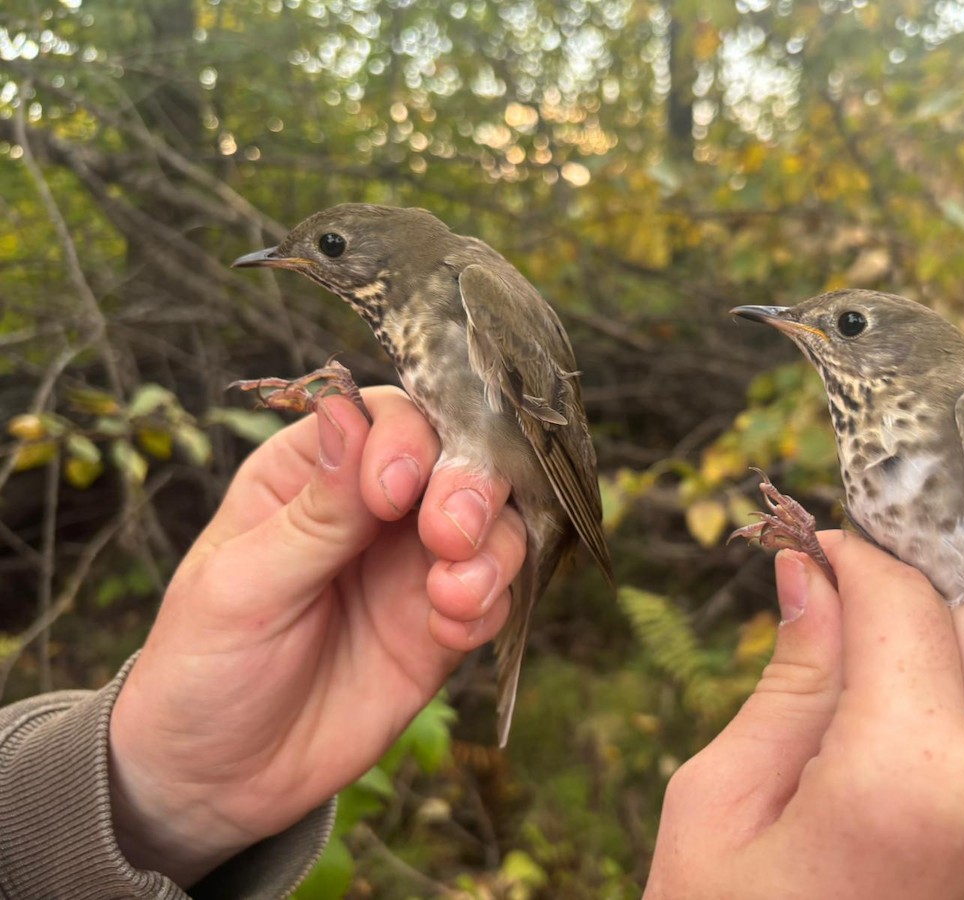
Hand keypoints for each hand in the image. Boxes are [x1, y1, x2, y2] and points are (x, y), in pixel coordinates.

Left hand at [108, 387, 524, 886]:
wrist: (220, 781)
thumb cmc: (205, 667)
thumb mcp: (243, 586)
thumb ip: (314, 512)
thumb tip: (348, 414)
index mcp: (312, 473)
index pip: (387, 418)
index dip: (407, 440)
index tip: (391, 494)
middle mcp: (376, 508)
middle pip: (458, 458)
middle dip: (470, 487)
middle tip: (449, 536)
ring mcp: (415, 565)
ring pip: (495, 522)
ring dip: (493, 548)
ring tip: (451, 597)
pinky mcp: (444, 624)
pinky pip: (497, 594)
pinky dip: (490, 606)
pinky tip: (449, 634)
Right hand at [646, 533, 963, 898]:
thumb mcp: (720, 810)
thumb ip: (788, 682)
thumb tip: (810, 577)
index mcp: (911, 791)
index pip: (907, 607)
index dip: (857, 558)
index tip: (815, 545)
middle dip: (910, 594)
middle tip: (837, 590)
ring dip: (947, 650)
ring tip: (863, 659)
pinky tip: (904, 722)